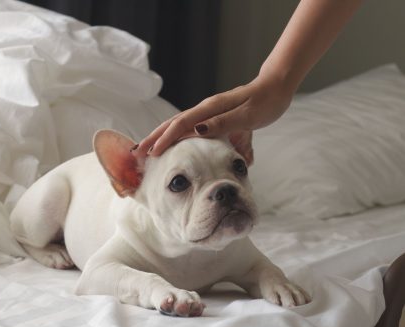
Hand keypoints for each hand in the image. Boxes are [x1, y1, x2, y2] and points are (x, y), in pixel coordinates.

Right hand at [136, 72, 294, 159]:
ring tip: (148, 151)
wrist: (275, 88)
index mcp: (211, 108)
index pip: (181, 124)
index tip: (151, 152)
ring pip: (179, 125)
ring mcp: (208, 113)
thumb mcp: (247, 115)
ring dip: (162, 137)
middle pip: (173, 123)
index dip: (165, 139)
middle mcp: (206, 109)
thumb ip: (223, 123)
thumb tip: (197, 129)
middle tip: (136, 152)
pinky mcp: (214, 118)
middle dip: (154, 137)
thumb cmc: (265, 102)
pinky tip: (174, 146)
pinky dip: (177, 137)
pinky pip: (190, 128)